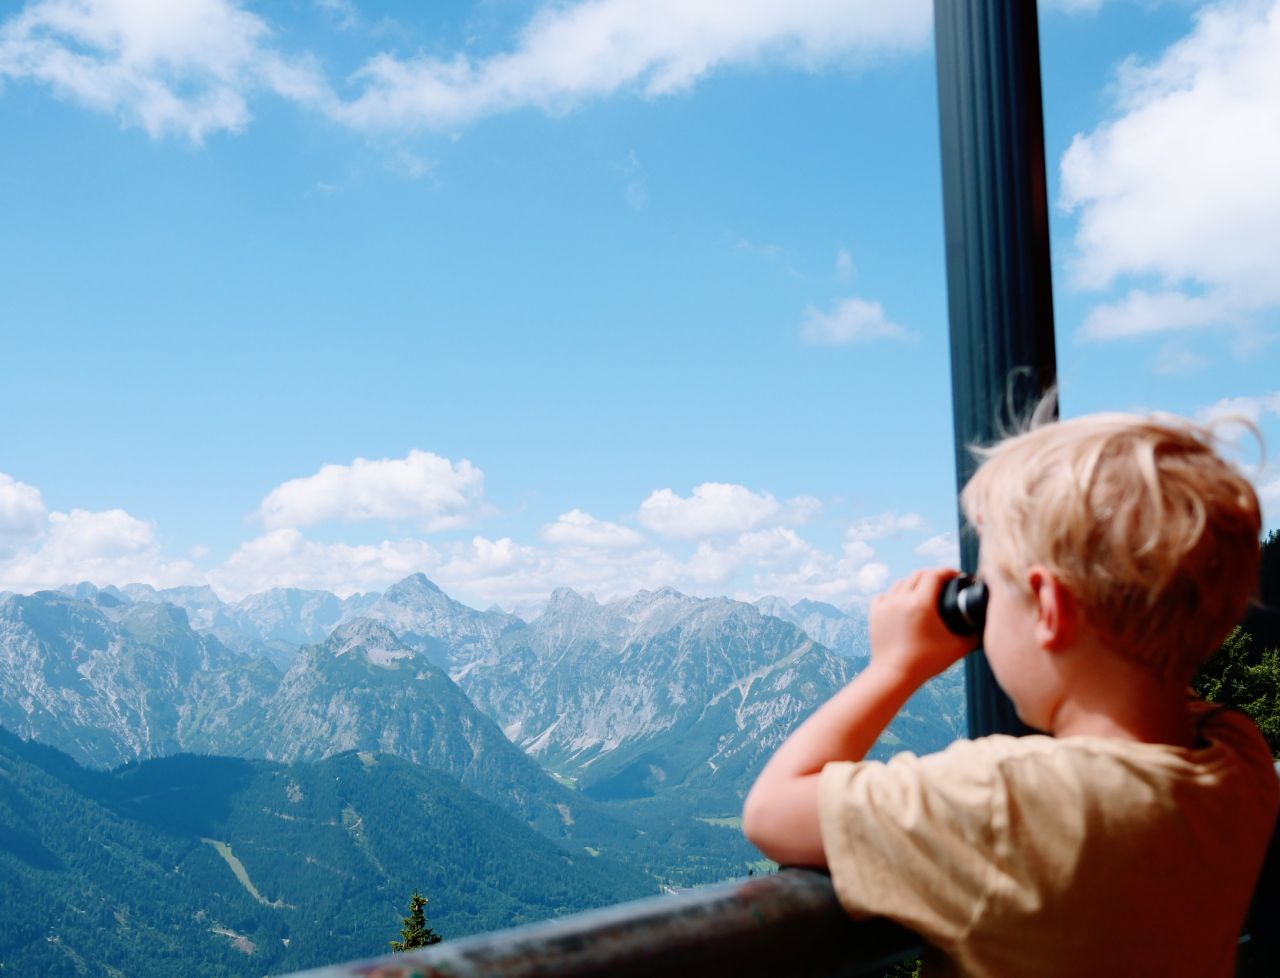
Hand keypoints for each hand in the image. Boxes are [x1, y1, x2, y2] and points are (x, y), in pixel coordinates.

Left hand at [870, 568, 976, 685]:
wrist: (894, 674)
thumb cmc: (926, 662)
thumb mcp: (957, 648)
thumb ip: (975, 636)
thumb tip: (986, 627)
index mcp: (921, 603)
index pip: (935, 575)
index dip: (948, 572)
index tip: (957, 576)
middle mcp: (901, 599)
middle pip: (918, 574)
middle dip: (933, 575)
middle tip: (945, 583)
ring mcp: (886, 605)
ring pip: (901, 583)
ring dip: (914, 583)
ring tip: (925, 591)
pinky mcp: (875, 614)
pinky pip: (885, 595)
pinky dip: (895, 595)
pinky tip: (902, 602)